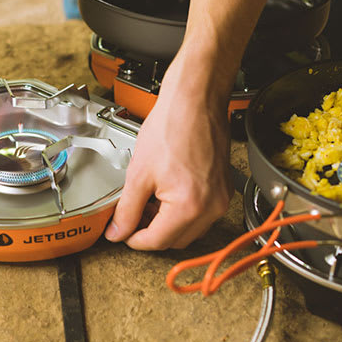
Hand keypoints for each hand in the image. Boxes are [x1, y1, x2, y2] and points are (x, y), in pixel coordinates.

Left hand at [104, 55, 232, 249]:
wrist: (195, 99)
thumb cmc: (172, 125)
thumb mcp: (138, 173)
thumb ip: (126, 209)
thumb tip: (118, 232)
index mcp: (189, 207)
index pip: (157, 241)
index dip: (134, 239)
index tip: (122, 233)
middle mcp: (211, 207)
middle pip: (175, 239)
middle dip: (150, 231)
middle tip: (132, 215)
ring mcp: (221, 198)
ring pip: (189, 228)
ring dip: (166, 222)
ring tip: (148, 200)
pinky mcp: (223, 188)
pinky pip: (201, 212)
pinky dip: (181, 210)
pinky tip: (165, 191)